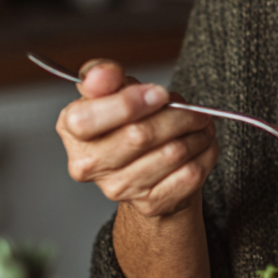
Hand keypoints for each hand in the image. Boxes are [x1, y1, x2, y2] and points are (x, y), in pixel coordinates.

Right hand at [55, 59, 218, 218]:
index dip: (129, 103)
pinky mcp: (150, 203)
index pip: (88, 119)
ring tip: (200, 123)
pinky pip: (190, 173)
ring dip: (196, 133)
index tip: (159, 93)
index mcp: (72, 129)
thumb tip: (102, 73)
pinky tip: (202, 144)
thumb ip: (106, 76)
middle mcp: (88, 164)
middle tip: (194, 109)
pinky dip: (205, 153)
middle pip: (139, 135)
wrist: (148, 168)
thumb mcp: (115, 89)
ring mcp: (118, 188)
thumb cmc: (130, 121)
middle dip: (177, 115)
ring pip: (171, 153)